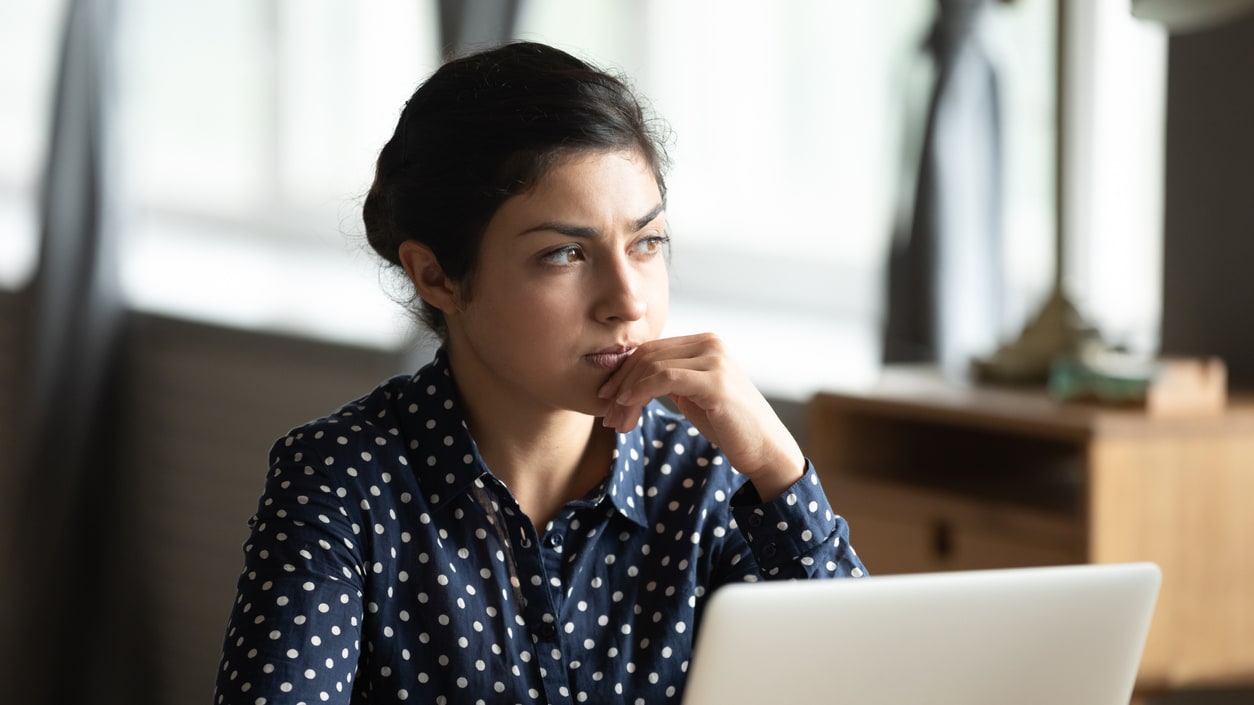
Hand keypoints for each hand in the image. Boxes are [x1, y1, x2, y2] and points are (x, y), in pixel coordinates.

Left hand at [597, 333, 804, 499]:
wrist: (764, 447)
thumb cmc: (728, 424)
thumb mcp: (692, 395)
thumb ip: (669, 379)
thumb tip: (628, 377)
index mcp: (705, 342)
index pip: (651, 349)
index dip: (623, 372)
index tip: (606, 398)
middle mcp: (710, 343)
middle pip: (648, 356)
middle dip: (620, 385)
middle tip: (607, 416)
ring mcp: (714, 359)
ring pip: (652, 367)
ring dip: (626, 395)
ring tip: (617, 422)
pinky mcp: (714, 380)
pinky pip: (664, 378)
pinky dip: (639, 392)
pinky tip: (627, 407)